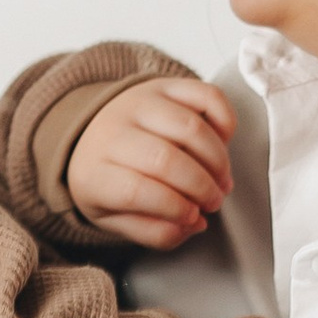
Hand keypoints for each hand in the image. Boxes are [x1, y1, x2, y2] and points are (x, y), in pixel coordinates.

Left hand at [67, 75, 236, 247]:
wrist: (93, 135)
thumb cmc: (111, 182)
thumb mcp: (116, 219)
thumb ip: (153, 231)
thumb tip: (193, 224)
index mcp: (93, 172)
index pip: (135, 191)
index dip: (174, 209)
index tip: (194, 218)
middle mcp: (112, 131)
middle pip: (165, 159)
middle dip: (201, 187)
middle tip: (214, 202)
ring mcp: (139, 103)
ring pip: (190, 127)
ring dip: (217, 160)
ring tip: (221, 180)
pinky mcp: (164, 85)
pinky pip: (205, 95)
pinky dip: (224, 120)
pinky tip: (223, 142)